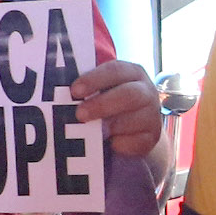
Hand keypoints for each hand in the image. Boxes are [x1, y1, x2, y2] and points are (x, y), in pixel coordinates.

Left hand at [75, 56, 168, 171]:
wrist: (135, 127)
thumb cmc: (111, 103)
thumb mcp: (104, 90)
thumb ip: (89, 89)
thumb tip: (62, 97)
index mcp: (132, 73)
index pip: (115, 70)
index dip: (94, 80)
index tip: (74, 91)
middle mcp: (146, 91)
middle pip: (129, 95)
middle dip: (102, 105)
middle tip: (80, 115)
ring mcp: (153, 115)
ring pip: (135, 120)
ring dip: (110, 127)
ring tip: (93, 132)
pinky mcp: (153, 138)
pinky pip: (137, 142)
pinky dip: (121, 144)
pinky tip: (110, 143)